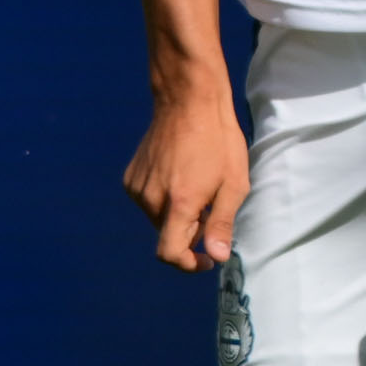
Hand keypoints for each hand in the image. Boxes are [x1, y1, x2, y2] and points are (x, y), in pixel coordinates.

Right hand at [124, 87, 249, 270]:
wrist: (188, 101)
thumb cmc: (218, 140)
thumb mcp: (234, 183)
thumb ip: (223, 223)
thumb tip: (218, 257)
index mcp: (179, 203)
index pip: (170, 253)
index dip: (189, 264)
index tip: (206, 259)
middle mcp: (152, 199)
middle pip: (168, 236)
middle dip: (190, 233)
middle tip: (212, 209)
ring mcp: (138, 187)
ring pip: (159, 219)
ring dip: (178, 215)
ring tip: (198, 187)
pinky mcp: (131, 177)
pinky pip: (149, 201)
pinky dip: (165, 199)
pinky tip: (180, 176)